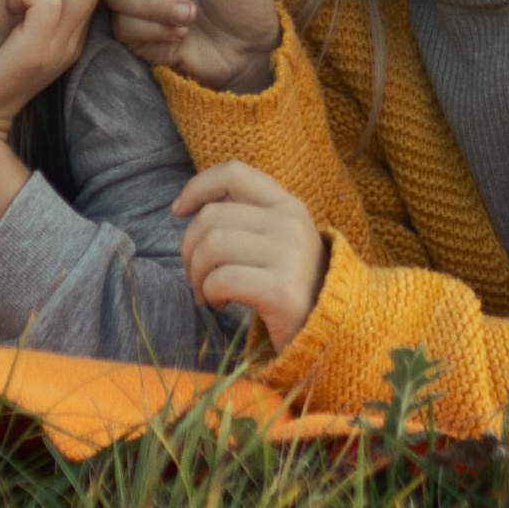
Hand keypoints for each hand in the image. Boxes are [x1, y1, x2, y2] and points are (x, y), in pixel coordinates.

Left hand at [178, 161, 326, 347]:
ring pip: (212, 246)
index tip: (178, 210)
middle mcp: (292, 224)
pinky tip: (219, 303)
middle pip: (212, 217)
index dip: (197, 187)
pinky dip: (209, 292)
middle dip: (190, 249)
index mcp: (289, 206)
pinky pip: (223, 279)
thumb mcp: (278, 241)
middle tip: (196, 276)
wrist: (330, 334)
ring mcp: (291, 256)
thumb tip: (191, 206)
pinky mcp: (283, 291)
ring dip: (197, 274)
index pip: (234, 173)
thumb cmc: (291, 288)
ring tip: (206, 292)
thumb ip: (247, 218)